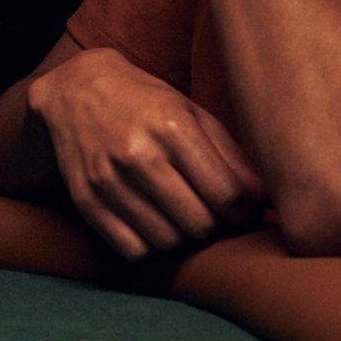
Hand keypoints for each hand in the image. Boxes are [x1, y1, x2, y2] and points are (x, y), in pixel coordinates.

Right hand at [28, 48, 266, 259]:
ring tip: (183, 215)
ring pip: (168, 242)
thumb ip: (231, 158)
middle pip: (200, 224)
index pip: (228, 196)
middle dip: (216, 226)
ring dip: (183, 237)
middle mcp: (137, 154)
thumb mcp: (193, 114)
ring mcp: (107, 180)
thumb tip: (265, 205)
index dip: (246, 213)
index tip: (245, 211)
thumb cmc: (146, 102)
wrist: (76, 91)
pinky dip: (150, 245)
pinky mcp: (85, 201)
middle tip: (214, 214)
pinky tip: (154, 222)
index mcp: (171, 127)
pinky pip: (133, 249)